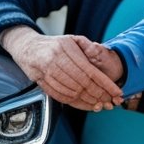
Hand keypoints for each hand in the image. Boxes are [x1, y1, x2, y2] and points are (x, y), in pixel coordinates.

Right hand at [0, 26, 122, 110]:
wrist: (27, 47)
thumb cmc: (54, 44)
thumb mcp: (71, 38)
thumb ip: (86, 45)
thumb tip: (98, 51)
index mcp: (66, 48)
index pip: (90, 71)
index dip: (105, 84)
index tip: (116, 91)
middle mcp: (56, 60)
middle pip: (82, 83)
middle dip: (99, 94)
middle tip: (109, 101)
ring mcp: (47, 72)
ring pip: (71, 92)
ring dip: (87, 101)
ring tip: (99, 104)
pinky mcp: (41, 83)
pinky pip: (60, 96)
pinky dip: (74, 103)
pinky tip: (84, 104)